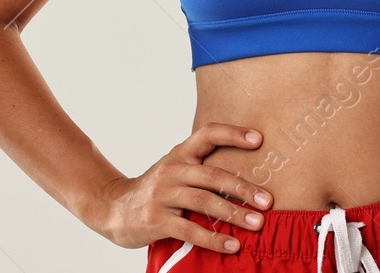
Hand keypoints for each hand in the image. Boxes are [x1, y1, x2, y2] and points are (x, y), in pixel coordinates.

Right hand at [88, 122, 273, 252]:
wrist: (111, 207)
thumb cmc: (154, 190)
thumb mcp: (174, 170)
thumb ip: (201, 169)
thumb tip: (248, 176)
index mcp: (179, 154)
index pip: (207, 134)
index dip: (233, 133)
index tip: (259, 139)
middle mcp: (172, 170)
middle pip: (212, 175)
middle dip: (243, 188)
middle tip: (268, 201)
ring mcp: (162, 194)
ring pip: (204, 202)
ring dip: (234, 214)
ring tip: (257, 224)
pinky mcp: (156, 219)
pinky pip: (190, 229)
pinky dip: (213, 238)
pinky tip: (232, 245)